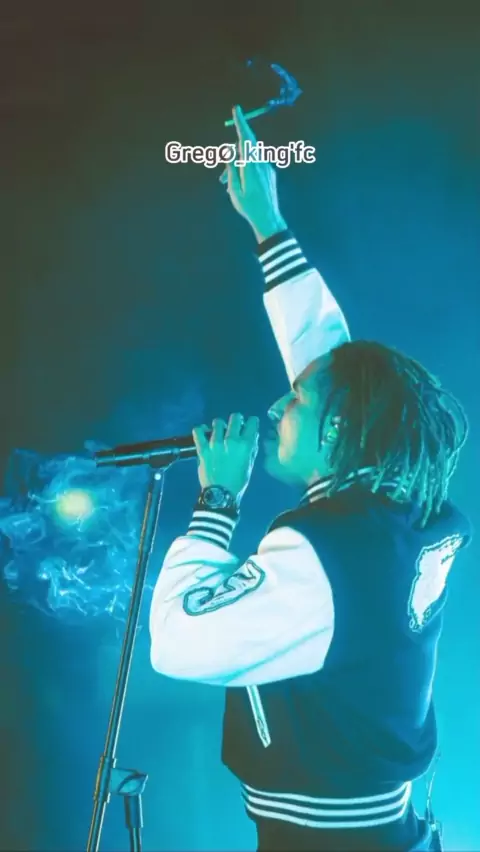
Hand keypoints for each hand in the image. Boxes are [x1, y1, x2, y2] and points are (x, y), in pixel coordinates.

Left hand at [192, 413, 259, 500]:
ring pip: (217, 422)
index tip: (249, 424)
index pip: (252, 422)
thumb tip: (252, 436)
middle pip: (235, 417)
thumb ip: (251, 448)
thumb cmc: (238, 482)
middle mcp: (231, 440)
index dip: (251, 421)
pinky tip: (203, 432)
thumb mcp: (250, 465)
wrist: (221, 494)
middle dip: (237, 419)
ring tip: (219, 431)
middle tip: (234, 426)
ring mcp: (215, 443)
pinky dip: (200, 429)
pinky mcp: (202, 448)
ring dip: (219, 425)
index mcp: (245, 445)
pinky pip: (198, 431)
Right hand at [220, 105, 286, 242]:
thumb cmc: (248, 206)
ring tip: (228, 186)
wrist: (268, 219)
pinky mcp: (270, 173)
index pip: (245, 138)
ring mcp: (267, 168)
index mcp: (251, 165)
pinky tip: (241, 187)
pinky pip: (256, 165)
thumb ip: (231, 167)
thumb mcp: (234, 188)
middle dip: (232, 156)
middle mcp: (261, 163)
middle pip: (245, 148)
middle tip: (222, 179)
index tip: (236, 109)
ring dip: (238, 165)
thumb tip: (229, 149)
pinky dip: (246, 170)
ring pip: (250, 158)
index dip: (240, 123)